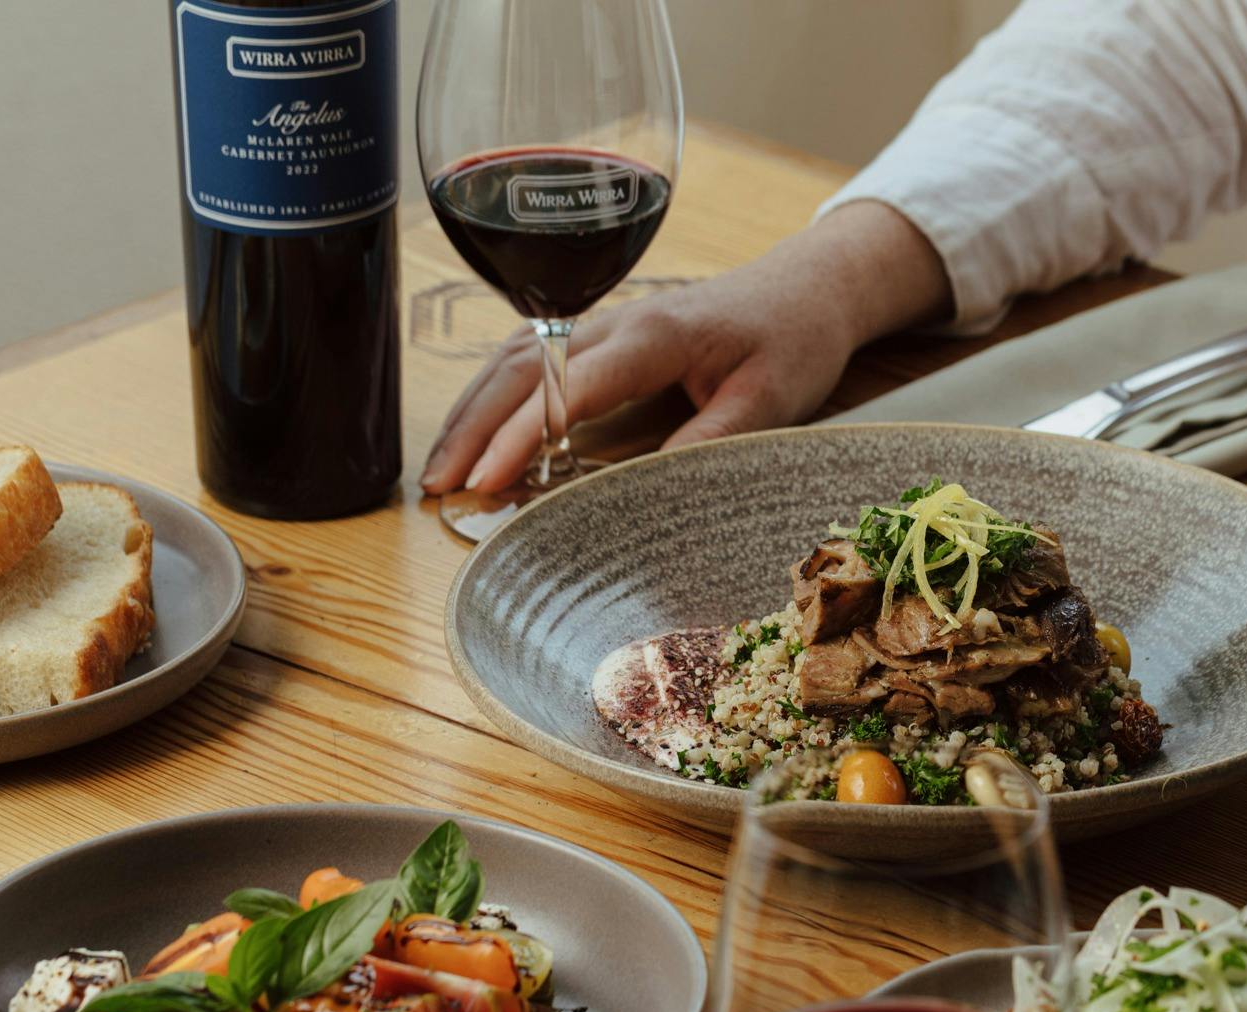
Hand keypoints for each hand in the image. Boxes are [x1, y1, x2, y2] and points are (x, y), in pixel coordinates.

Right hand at [419, 201, 952, 495]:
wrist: (808, 288)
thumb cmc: (792, 340)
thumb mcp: (770, 400)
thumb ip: (709, 441)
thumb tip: (647, 489)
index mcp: (655, 335)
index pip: (569, 385)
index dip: (522, 433)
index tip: (486, 478)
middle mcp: (617, 322)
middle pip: (522, 367)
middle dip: (473, 425)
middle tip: (438, 483)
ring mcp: (605, 325)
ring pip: (516, 359)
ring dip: (472, 410)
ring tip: (438, 466)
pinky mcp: (604, 338)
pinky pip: (533, 358)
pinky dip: (494, 394)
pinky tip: (473, 427)